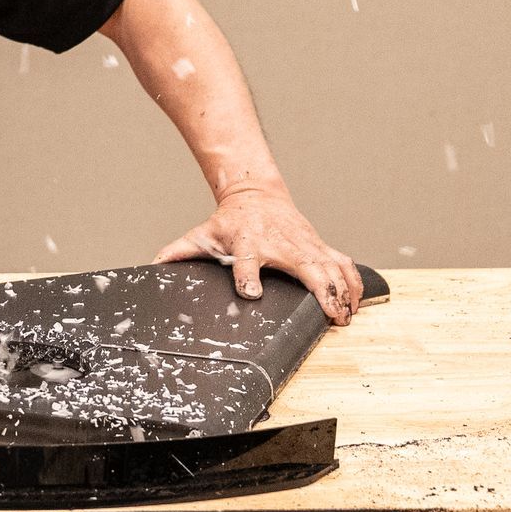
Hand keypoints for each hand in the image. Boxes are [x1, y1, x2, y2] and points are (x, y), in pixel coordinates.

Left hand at [153, 189, 363, 325]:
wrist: (255, 194)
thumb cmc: (229, 220)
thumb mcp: (202, 235)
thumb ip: (179, 253)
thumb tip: (153, 267)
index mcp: (247, 241)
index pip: (247, 260)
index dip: (247, 276)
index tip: (250, 293)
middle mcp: (280, 242)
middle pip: (307, 265)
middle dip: (322, 291)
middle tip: (330, 317)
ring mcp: (304, 243)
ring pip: (332, 265)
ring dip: (343, 291)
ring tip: (346, 316)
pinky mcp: (318, 244)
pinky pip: (343, 262)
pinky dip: (353, 281)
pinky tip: (358, 302)